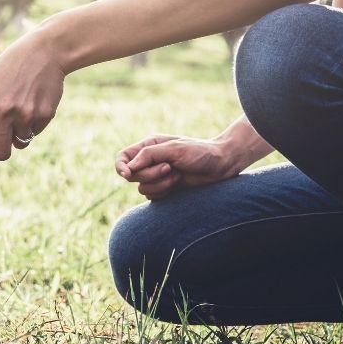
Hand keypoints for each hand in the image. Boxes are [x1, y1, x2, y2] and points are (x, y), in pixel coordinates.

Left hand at [0, 28, 64, 181]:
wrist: (46, 51)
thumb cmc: (12, 68)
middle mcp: (4, 110)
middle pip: (0, 153)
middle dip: (1, 153)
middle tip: (3, 142)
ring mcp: (25, 113)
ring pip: (20, 144)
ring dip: (19, 136)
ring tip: (22, 110)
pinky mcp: (44, 114)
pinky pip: (35, 133)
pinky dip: (33, 125)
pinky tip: (34, 104)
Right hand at [115, 135, 242, 200]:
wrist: (222, 165)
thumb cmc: (200, 152)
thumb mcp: (173, 149)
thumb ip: (148, 155)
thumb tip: (128, 168)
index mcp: (148, 146)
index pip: (122, 158)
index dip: (120, 167)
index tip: (127, 174)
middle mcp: (149, 161)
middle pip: (131, 175)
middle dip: (149, 174)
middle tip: (168, 168)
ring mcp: (156, 176)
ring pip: (142, 188)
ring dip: (160, 184)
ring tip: (177, 175)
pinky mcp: (164, 189)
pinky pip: (152, 196)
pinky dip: (164, 191)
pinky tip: (178, 183)